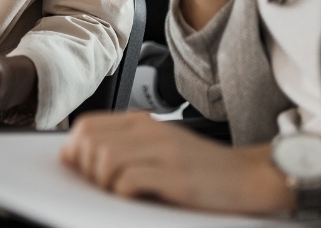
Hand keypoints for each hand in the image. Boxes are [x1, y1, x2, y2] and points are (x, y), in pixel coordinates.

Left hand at [60, 112, 288, 212]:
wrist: (248, 176)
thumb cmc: (201, 167)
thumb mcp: (158, 147)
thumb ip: (118, 146)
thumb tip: (72, 155)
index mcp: (141, 122)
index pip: (88, 125)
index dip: (75, 149)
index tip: (79, 169)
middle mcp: (149, 131)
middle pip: (91, 141)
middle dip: (85, 167)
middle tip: (100, 185)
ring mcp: (163, 151)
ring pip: (106, 158)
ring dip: (103, 181)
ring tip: (117, 192)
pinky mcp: (175, 175)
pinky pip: (128, 180)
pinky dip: (122, 193)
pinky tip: (134, 197)